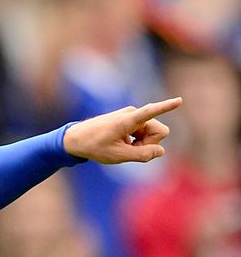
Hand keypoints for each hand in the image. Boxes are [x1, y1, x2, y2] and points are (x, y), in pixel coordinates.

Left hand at [64, 97, 182, 162]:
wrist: (76, 139)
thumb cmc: (94, 147)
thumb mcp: (118, 156)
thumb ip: (142, 155)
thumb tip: (161, 151)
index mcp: (128, 120)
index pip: (150, 112)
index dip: (165, 107)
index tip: (179, 100)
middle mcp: (133, 114)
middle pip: (159, 131)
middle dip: (150, 144)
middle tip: (130, 150)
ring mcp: (132, 116)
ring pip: (153, 133)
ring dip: (143, 143)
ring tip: (123, 146)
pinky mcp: (131, 120)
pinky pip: (145, 133)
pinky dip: (138, 141)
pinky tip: (123, 143)